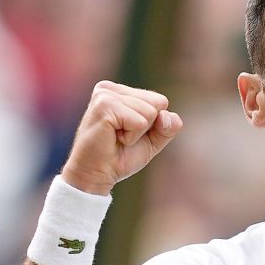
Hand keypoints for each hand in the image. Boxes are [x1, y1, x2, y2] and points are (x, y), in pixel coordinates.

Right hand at [61, 80, 182, 194]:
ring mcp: (105, 95)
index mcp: (119, 91)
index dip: (153, 124)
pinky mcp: (104, 107)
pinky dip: (131, 137)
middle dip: (146, 127)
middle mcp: (109, 88)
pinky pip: (140, 122)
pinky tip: (113, 138)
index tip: (129, 132)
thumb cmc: (121, 157)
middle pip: (158, 103)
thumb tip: (166, 115)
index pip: (160, 101)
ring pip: (150, 112)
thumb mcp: (153, 139)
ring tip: (116, 137)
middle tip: (121, 136)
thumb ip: (169, 126)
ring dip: (137, 133)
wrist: (96, 175)